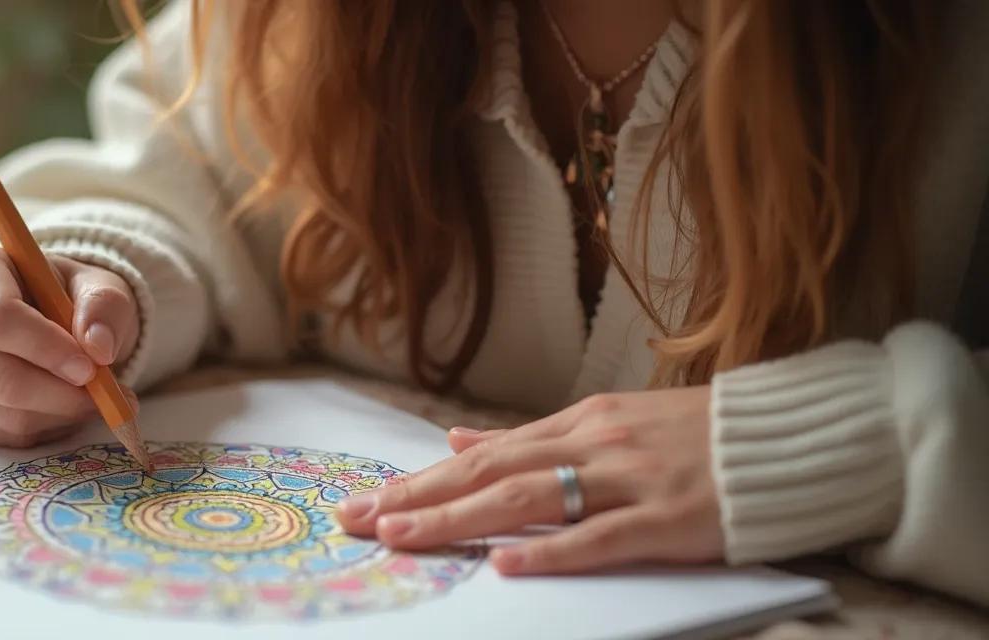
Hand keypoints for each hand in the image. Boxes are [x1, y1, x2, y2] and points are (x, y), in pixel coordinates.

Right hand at [0, 246, 138, 446]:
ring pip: (5, 414)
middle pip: (1, 377)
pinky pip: (1, 436)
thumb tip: (99, 348)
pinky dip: (43, 429)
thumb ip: (103, 305)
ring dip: (60, 415)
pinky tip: (57, 406)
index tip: (90, 368)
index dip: (47, 349)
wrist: (30, 315)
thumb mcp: (92, 283)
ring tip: (88, 397)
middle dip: (63, 394)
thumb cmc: (58, 294)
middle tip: (107, 396)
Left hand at [335, 387, 723, 574]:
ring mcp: (630, 480)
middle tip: (359, 522)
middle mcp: (594, 444)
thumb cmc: (694, 436)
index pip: (482, 456)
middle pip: (490, 475)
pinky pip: (601, 537)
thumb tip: (457, 439)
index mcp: (578, 423)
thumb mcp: (605, 424)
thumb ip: (530, 439)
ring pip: (529, 500)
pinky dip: (551, 551)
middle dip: (419, 499)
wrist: (787, 439)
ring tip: (405, 537)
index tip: (367, 501)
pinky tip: (506, 564)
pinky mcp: (668, 519)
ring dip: (460, 520)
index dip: (421, 480)